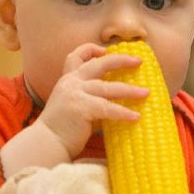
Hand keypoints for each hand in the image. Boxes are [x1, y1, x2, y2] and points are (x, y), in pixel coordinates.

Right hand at [1, 43, 148, 172]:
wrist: (46, 143)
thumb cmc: (62, 129)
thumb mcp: (73, 105)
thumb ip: (88, 98)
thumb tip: (116, 99)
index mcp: (67, 80)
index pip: (76, 56)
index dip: (91, 49)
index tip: (105, 51)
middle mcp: (71, 82)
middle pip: (99, 64)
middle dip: (120, 60)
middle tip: (139, 61)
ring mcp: (75, 94)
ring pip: (108, 87)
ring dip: (129, 90)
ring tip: (146, 93)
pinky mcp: (81, 108)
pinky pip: (108, 108)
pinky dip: (123, 113)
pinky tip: (135, 117)